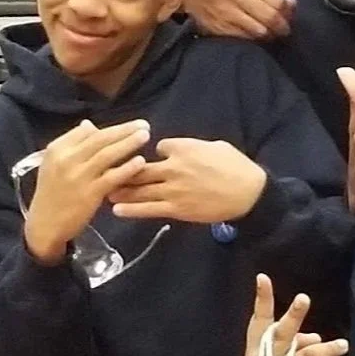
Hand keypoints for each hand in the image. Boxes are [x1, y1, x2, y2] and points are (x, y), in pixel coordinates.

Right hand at [23, 119, 150, 263]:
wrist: (45, 224)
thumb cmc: (54, 192)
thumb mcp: (54, 164)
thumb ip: (73, 144)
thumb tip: (90, 124)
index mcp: (57, 150)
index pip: (86, 132)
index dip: (112, 127)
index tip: (131, 124)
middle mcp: (66, 160)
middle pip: (99, 139)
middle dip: (124, 130)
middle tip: (144, 125)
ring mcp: (78, 177)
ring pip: (106, 155)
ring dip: (128, 143)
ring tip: (145, 136)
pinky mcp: (89, 194)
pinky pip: (111, 177)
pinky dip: (126, 168)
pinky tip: (140, 162)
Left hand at [108, 137, 266, 221]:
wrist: (249, 194)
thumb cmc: (236, 167)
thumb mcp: (216, 146)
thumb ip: (193, 146)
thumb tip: (177, 147)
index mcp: (185, 149)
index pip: (158, 146)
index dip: (152, 149)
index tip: (152, 154)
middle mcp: (174, 168)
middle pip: (140, 168)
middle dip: (123, 169)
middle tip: (108, 171)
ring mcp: (174, 190)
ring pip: (139, 189)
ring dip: (120, 190)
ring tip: (105, 190)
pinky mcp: (177, 209)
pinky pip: (148, 209)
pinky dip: (131, 209)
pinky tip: (117, 210)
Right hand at [183, 0, 296, 39]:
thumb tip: (292, 4)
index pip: (278, 1)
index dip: (288, 12)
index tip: (289, 16)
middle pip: (271, 18)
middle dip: (282, 27)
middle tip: (284, 30)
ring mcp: (229, 13)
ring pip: (261, 31)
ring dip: (270, 35)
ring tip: (271, 33)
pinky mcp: (222, 28)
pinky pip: (247, 38)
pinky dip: (255, 39)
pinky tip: (255, 36)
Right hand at [244, 274, 347, 355]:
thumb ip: (296, 344)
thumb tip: (315, 337)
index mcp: (256, 352)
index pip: (259, 322)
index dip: (261, 301)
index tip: (263, 277)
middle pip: (282, 337)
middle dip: (292, 317)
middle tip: (304, 298)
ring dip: (326, 349)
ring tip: (343, 344)